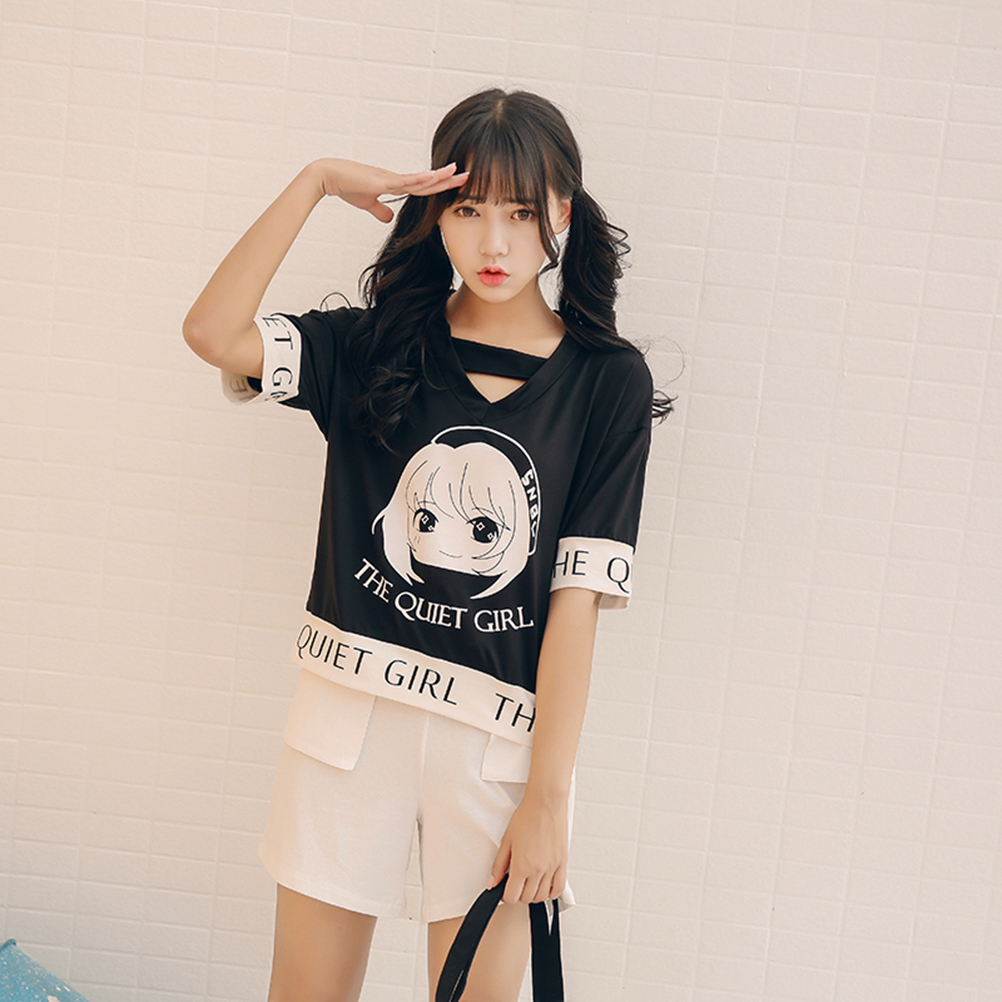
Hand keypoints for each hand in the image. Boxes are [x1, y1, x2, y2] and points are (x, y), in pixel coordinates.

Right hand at [313, 158, 467, 222]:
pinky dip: (419, 179)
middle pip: (428, 181)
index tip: (457, 185)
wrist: (329, 177)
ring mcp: (391, 178)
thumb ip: (380, 210)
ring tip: (458, 171)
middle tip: (469, 175)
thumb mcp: (368, 203)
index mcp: (396, 184)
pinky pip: (404, 181)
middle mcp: (397, 179)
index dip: (440, 187)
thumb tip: (389, 217)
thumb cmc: (347, 186)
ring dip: (439, 176)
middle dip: (448, 179)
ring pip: (420, 178)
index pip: (424, 187)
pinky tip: (432, 177)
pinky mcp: (382, 181)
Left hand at [489, 791, 567, 904]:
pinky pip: (558, 888)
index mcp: (522, 866)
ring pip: (542, 896)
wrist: (546, 803)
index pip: (512, 897)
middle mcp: (538, 870)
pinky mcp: (562, 863)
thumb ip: (499, 865)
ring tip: (528, 882)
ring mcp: (552, 868)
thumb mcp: (507, 840)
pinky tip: (545, 884)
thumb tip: (492, 882)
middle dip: (518, 894)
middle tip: (515, 882)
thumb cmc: (527, 816)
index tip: (505, 889)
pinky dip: (551, 891)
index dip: (505, 895)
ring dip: (533, 894)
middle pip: (527, 898)